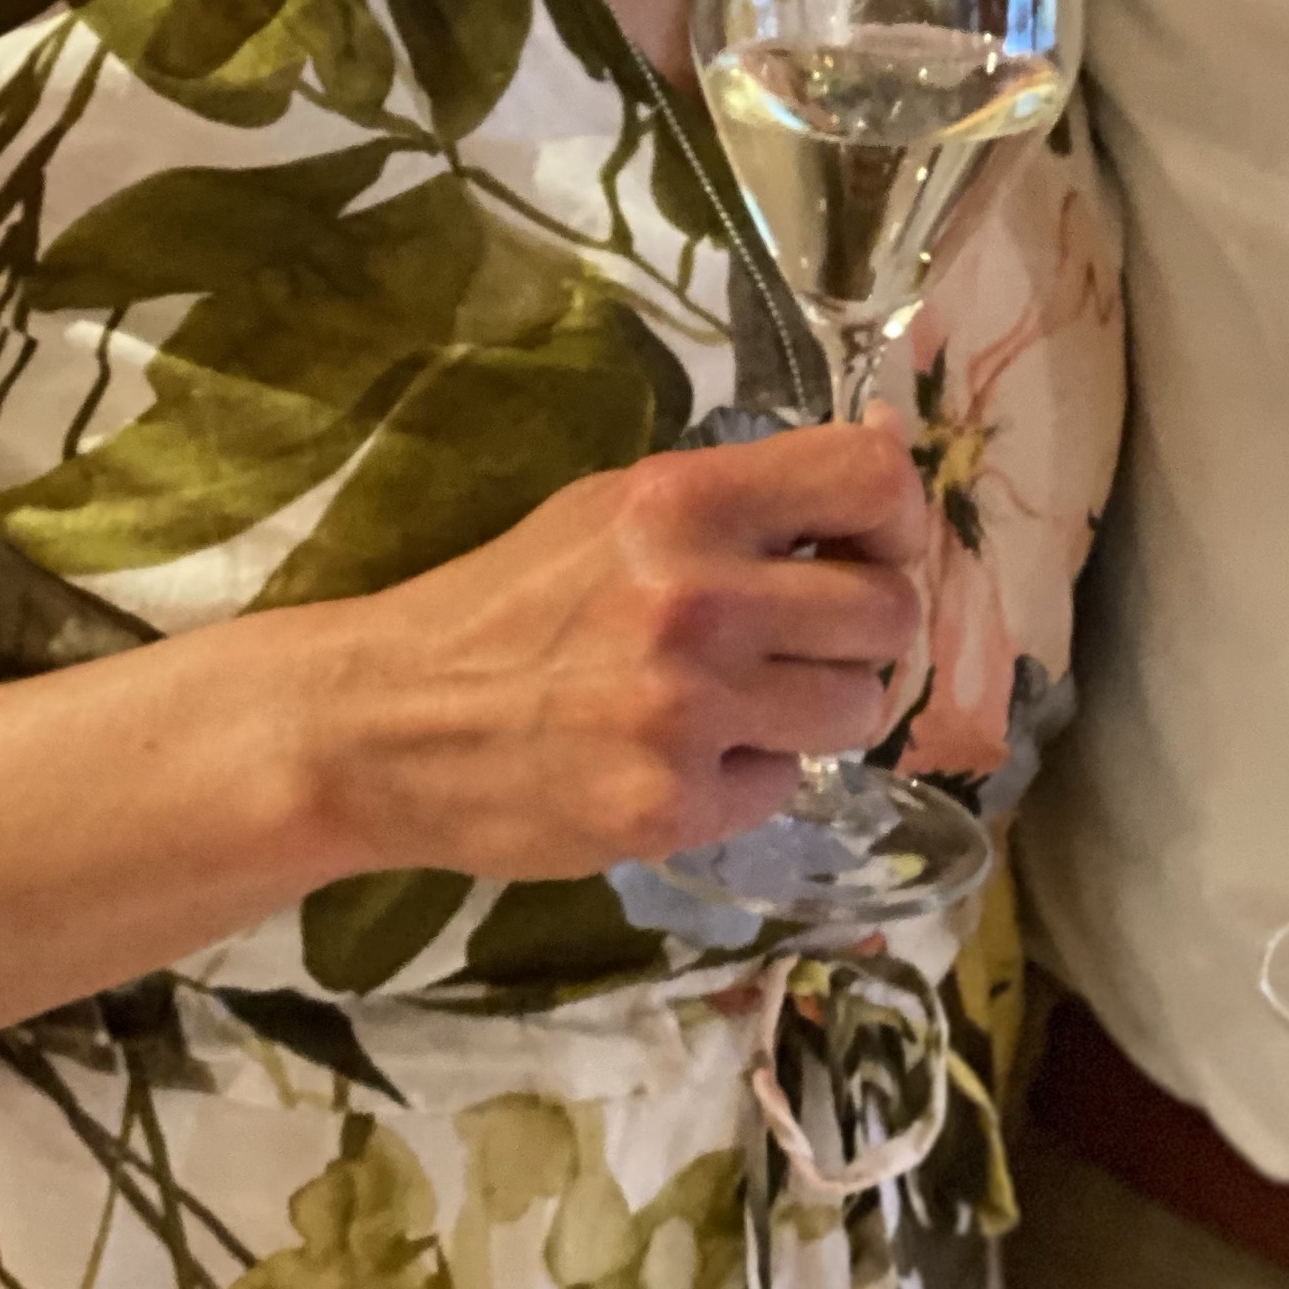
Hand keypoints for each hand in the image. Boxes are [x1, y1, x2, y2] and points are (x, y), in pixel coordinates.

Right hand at [294, 416, 928, 882]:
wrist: (388, 722)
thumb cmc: (509, 600)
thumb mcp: (613, 508)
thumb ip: (738, 498)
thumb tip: (874, 478)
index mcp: (682, 501)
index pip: (869, 479)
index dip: (900, 515)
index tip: (876, 544)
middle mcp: (699, 599)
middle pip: (888, 610)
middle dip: (864, 626)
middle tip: (806, 636)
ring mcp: (688, 713)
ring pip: (857, 707)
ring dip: (816, 706)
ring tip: (742, 699)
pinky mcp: (672, 810)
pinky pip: (783, 783)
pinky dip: (749, 774)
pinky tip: (683, 758)